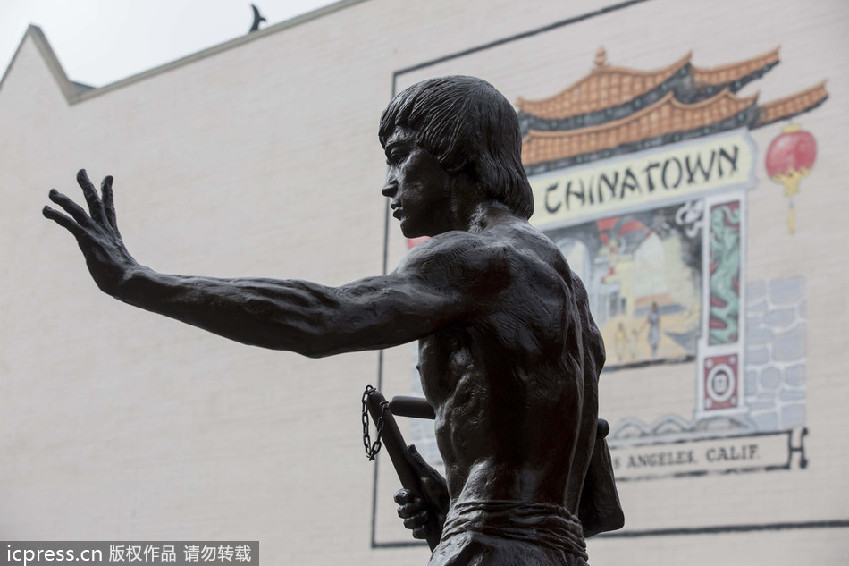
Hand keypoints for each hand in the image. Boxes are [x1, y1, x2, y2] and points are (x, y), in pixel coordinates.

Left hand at [43, 169, 138, 296]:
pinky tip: (46, 209)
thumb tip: (140, 278)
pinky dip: (57, 216)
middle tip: (81, 171)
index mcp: (114, 237)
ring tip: (51, 192)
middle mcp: (105, 231)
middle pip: (96, 203)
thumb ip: (127, 269)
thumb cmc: (131, 282)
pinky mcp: (88, 240)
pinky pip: (70, 224)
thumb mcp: (127, 272)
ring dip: (64, 200)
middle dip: (88, 187)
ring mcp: (97, 235)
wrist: (130, 282)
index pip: (109, 211)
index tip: (107, 178)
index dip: (107, 194)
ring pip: (79, 211)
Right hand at [393, 444, 448, 542]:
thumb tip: (411, 444)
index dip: (401, 497)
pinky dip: (421, 530)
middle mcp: (415, 507)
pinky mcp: (426, 531)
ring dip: (416, 518)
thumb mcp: (429, 475)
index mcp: (414, 494)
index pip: (398, 497)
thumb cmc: (444, 490)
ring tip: (428, 515)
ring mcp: (420, 519)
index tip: (410, 494)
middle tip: (423, 504)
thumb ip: (417, 461)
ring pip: (406, 523)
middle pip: (400, 511)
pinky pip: (415, 533)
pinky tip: (429, 525)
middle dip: (410, 508)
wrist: (460, 507)